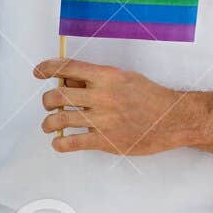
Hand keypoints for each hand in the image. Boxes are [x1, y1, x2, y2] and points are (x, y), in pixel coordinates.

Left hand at [34, 58, 197, 154]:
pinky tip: (59, 143)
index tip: (38, 72)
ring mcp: (103, 120)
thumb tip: (68, 82)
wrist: (174, 119)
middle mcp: (102, 96)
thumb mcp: (125, 78)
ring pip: (60, 120)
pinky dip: (60, 144)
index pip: (68, 68)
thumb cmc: (149, 97)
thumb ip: (98, 79)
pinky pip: (73, 143)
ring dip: (48, 124)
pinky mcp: (106, 141)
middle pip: (58, 96)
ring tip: (49, 126)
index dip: (48, 68)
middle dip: (47, 101)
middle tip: (49, 105)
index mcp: (107, 76)